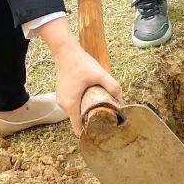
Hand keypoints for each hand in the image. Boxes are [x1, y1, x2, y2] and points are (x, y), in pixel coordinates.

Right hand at [40, 19, 122, 135]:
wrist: (65, 50)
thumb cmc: (80, 63)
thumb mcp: (99, 74)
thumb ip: (112, 86)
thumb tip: (121, 98)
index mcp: (71, 104)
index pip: (78, 128)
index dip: (89, 132)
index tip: (101, 132)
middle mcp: (64, 105)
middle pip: (77, 120)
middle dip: (90, 120)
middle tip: (105, 117)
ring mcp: (61, 99)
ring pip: (75, 112)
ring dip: (85, 111)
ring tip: (98, 106)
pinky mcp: (62, 93)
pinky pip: (72, 104)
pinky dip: (80, 104)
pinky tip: (90, 97)